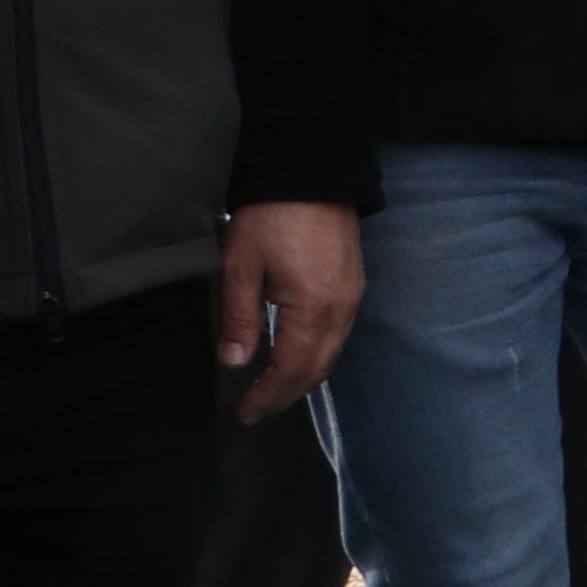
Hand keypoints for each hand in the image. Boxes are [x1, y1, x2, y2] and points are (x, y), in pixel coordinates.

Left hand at [214, 203, 362, 416]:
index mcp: (313, 309)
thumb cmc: (270, 219)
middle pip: (318, 369)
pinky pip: (337, 335)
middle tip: (256, 411)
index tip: (243, 414)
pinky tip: (296, 356)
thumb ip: (237, 318)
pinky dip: (316, 356)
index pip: (291, 368)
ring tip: (273, 390)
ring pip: (331, 354)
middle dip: (287, 395)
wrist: (314, 173)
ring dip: (303, 378)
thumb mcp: (240, 266)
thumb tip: (234, 362)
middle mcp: (341, 311)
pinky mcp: (353, 286)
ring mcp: (352, 298)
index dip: (267, 395)